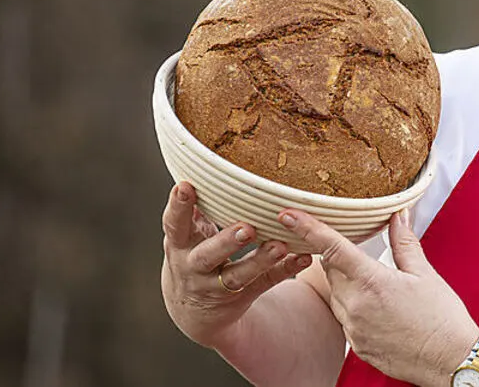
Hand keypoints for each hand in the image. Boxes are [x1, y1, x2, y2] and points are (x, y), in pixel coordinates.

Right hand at [160, 182, 312, 347]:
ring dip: (260, 260)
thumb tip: (202, 166)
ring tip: (280, 246)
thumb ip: (194, 209)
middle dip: (226, 242)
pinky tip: (303, 258)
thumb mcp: (185, 236)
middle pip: (208, 255)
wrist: (194, 312)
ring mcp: (216, 285)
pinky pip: (265, 283)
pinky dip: (285, 271)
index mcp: (180, 245)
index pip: (175, 224)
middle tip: (247, 228)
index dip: (178, 206)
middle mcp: (194, 266)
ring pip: (238, 275)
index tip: (185, 186)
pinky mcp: (241, 296)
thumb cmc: (194, 257)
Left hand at [279, 208, 478, 385]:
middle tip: (362, 254)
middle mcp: (356, 306)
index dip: (307, 228)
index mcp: (372, 282)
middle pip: (331, 270)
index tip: (288, 215)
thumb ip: (404, 242)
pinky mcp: (356, 345)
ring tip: (381, 287)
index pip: (330, 247)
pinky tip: (380, 309)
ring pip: (337, 294)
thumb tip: (398, 216)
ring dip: (348, 283)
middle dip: (340, 258)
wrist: (450, 360)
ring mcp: (354, 328)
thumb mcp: (424, 273)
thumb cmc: (442, 319)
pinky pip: (345, 317)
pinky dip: (355, 306)